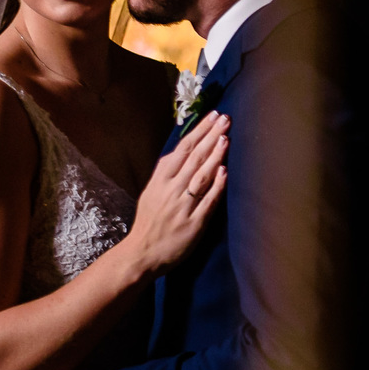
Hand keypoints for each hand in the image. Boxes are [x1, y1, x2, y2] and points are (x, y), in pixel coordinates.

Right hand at [129, 110, 228, 274]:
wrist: (142, 254)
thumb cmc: (150, 222)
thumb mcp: (153, 192)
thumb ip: (168, 172)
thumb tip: (186, 150)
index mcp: (161, 180)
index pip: (182, 149)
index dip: (199, 131)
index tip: (213, 115)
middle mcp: (171, 190)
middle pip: (193, 158)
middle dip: (210, 136)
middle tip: (225, 119)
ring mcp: (183, 206)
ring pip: (200, 176)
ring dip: (214, 156)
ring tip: (226, 138)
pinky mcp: (194, 224)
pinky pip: (207, 202)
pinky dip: (216, 186)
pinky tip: (225, 171)